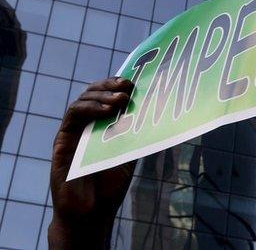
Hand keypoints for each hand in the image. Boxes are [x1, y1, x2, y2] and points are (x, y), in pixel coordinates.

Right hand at [49, 78, 135, 248]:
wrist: (92, 211)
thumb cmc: (110, 183)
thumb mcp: (131, 151)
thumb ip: (136, 130)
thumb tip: (156, 108)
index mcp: (104, 123)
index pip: (108, 94)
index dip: (118, 84)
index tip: (134, 81)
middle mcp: (87, 124)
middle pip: (94, 92)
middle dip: (111, 85)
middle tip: (128, 86)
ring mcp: (74, 131)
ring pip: (83, 100)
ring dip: (102, 95)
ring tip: (120, 99)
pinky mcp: (62, 141)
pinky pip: (73, 116)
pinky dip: (89, 108)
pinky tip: (106, 109)